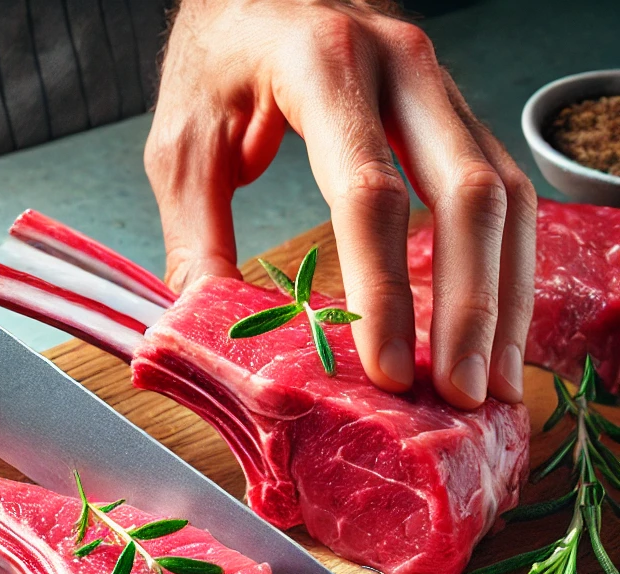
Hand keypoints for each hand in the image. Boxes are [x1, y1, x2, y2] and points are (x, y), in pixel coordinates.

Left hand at [145, 0, 536, 407]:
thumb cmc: (217, 63)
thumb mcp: (183, 146)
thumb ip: (196, 237)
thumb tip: (210, 335)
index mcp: (322, 66)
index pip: (368, 192)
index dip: (385, 290)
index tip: (389, 372)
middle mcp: (401, 66)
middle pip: (467, 193)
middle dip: (471, 306)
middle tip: (464, 393)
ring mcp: (439, 85)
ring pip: (505, 194)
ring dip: (505, 296)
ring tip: (495, 383)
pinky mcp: (454, 112)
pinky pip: (504, 190)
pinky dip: (506, 266)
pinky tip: (496, 328)